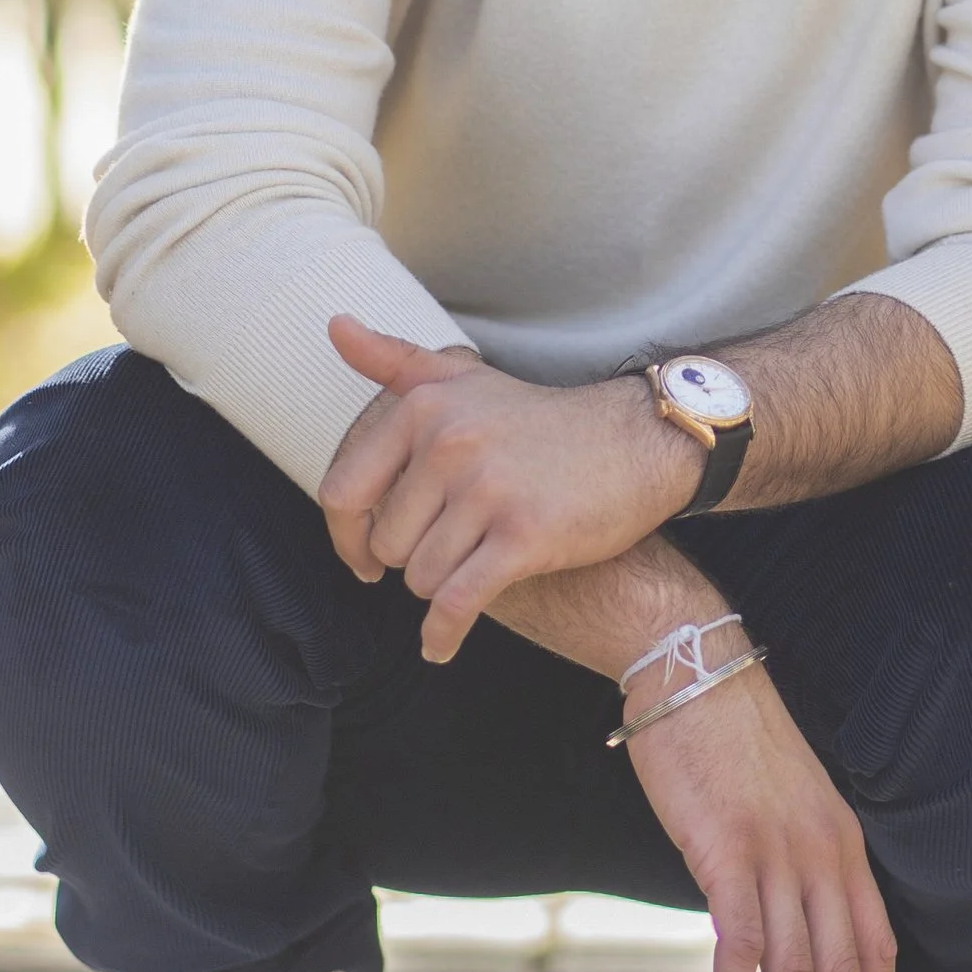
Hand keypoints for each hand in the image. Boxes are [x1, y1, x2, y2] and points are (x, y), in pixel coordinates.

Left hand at [320, 318, 693, 660]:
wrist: (638, 443)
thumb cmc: (542, 421)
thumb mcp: (467, 379)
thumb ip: (396, 361)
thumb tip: (334, 325)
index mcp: (426, 407)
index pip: (345, 492)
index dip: (347, 537)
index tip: (364, 558)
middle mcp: (451, 443)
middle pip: (388, 544)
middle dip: (413, 558)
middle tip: (452, 549)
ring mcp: (488, 490)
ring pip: (422, 577)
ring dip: (441, 586)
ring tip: (474, 568)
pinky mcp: (523, 535)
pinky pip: (458, 602)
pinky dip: (444, 633)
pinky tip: (440, 646)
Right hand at [623, 630, 896, 971]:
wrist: (694, 671)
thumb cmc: (732, 736)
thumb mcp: (788, 800)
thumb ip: (797, 859)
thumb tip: (786, 927)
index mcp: (843, 840)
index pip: (879, 944)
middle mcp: (822, 850)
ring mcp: (777, 849)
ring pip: (792, 969)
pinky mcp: (727, 847)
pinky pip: (742, 938)